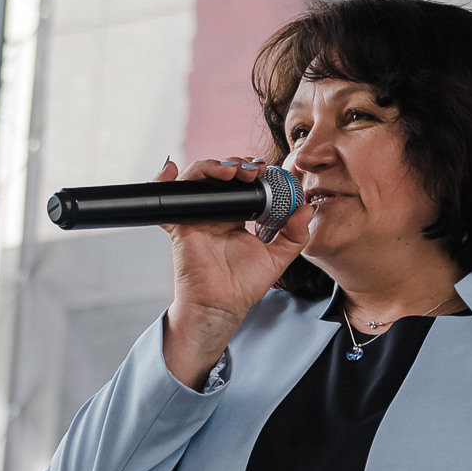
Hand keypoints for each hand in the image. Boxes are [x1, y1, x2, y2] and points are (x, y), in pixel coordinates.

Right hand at [159, 157, 310, 387]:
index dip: (251, 170)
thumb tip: (307, 208)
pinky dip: (163, 180)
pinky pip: (167, 199)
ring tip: (233, 172)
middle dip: (236, 164)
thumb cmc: (243, 286)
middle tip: (254, 171)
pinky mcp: (179, 225)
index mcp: (235, 216)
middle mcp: (214, 213)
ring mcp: (195, 217)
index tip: (266, 171)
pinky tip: (172, 168)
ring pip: (197, 178)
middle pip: (219, 174)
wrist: (222, 306)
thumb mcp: (277, 258)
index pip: (241, 182)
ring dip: (213, 166)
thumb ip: (295, 234)